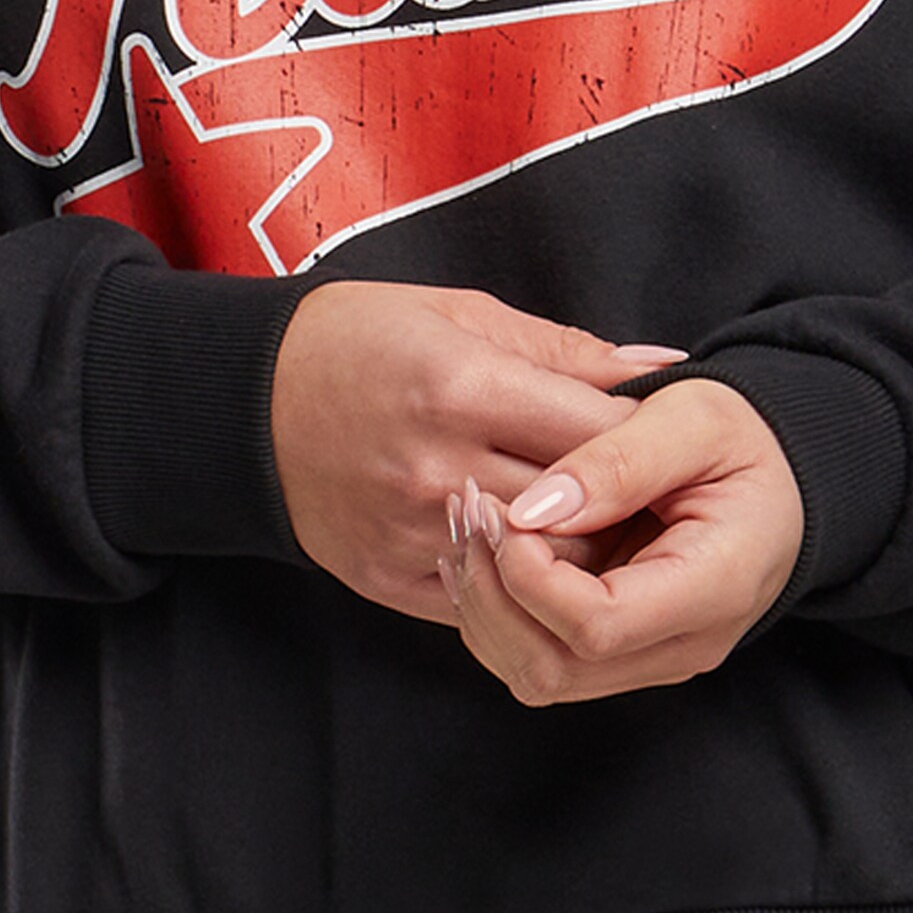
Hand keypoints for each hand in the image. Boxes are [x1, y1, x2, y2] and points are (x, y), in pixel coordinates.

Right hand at [269, 281, 689, 624]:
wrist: (241, 403)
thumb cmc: (355, 341)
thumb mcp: (459, 313)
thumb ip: (564, 349)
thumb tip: (662, 368)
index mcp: (460, 386)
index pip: (596, 429)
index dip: (648, 436)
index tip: (671, 434)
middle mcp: (437, 466)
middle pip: (579, 508)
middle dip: (629, 503)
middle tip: (657, 492)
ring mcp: (410, 530)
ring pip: (541, 566)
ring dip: (582, 550)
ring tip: (608, 526)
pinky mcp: (388, 577)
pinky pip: (484, 599)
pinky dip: (521, 582)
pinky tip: (538, 555)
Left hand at [438, 378, 804, 699]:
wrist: (782, 476)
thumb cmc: (742, 441)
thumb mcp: (695, 418)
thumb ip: (618, 460)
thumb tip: (532, 510)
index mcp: (715, 586)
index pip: (597, 627)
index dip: (531, 578)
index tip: (503, 510)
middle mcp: (684, 644)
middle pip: (553, 669)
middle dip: (492, 595)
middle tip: (468, 510)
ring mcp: (651, 658)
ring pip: (536, 676)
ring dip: (485, 607)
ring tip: (469, 525)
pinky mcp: (622, 653)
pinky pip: (538, 660)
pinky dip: (495, 615)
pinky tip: (483, 552)